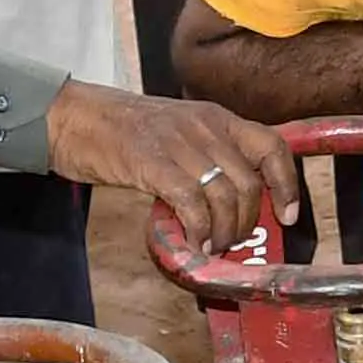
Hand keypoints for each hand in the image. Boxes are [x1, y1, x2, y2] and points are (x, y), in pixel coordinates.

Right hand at [42, 83, 288, 252]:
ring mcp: (180, 144)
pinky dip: (199, 230)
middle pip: (249, 184)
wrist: (74, 117)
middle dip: (246, 223)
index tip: (288, 216)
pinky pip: (192, 202)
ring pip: (225, 197)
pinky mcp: (152, 163)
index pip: (272, 147)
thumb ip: (208, 157)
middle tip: (230, 242)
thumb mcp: (180, 132)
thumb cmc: (125, 130)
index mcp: (218, 118)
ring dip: (224, 232)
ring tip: (211, 246)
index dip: (287, 185)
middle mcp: (206, 127)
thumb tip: (232, 203)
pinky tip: (193, 242)